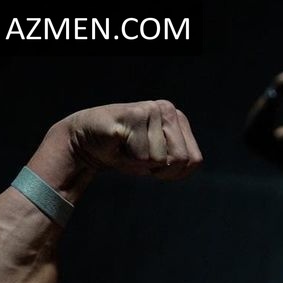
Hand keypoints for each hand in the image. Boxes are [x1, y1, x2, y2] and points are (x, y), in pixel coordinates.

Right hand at [62, 100, 202, 180]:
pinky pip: (141, 156)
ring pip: (159, 159)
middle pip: (181, 160)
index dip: (175, 173)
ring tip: (127, 148)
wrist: (87, 142)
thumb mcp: (157, 161)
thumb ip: (176, 161)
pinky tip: (118, 145)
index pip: (194, 160)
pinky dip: (128, 160)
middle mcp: (167, 109)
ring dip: (140, 163)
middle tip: (140, 159)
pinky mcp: (133, 115)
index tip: (157, 167)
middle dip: (161, 170)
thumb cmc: (124, 153)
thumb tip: (187, 162)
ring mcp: (150, 110)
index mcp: (178, 119)